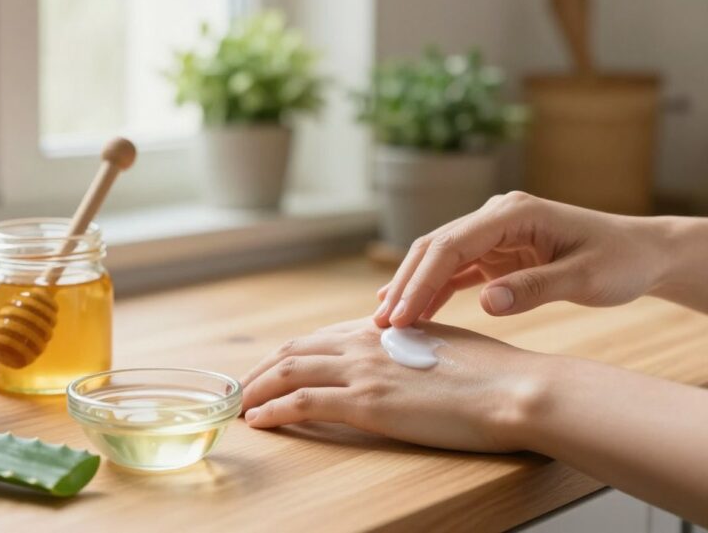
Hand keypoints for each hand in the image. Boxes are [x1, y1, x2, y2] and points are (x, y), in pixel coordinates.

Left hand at [240, 317, 544, 451]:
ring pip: (288, 372)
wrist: (512, 389)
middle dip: (262, 370)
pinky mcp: (365, 403)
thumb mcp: (440, 345)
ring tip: (238, 405)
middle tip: (242, 387)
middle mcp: (363, 342)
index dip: (291, 353)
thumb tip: (396, 354)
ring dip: (256, 389)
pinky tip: (258, 421)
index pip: (319, 338)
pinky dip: (273, 411)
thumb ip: (408, 345)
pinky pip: (303, 403)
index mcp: (381, 328)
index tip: (274, 368)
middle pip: (294, 351)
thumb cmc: (490, 373)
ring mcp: (362, 371)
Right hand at [373, 191, 666, 328]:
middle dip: (405, 285)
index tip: (400, 314)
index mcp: (514, 213)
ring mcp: (493, 232)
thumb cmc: (620, 261)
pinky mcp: (495, 251)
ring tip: (386, 322)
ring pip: (438, 258)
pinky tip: (411, 310)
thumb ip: (535, 288)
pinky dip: (432, 290)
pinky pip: (454, 270)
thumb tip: (487, 303)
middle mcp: (496, 216)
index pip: (452, 245)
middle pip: (435, 248)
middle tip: (381, 324)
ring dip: (412, 289)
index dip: (421, 280)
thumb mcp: (585, 278)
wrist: (641, 253)